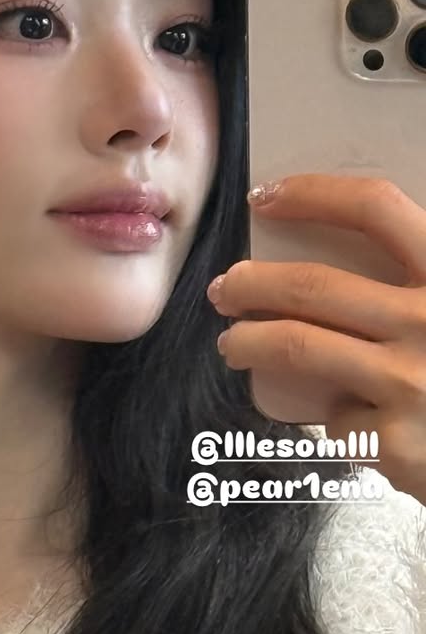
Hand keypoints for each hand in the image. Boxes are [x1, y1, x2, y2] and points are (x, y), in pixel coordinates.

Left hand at [206, 175, 425, 508]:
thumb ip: (412, 286)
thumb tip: (323, 279)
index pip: (377, 209)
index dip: (313, 195)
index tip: (265, 197)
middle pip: (315, 285)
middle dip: (252, 283)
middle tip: (226, 289)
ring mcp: (408, 380)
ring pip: (297, 346)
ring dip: (247, 341)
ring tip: (233, 344)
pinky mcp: (390, 439)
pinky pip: (333, 416)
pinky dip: (332, 416)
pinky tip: (348, 422)